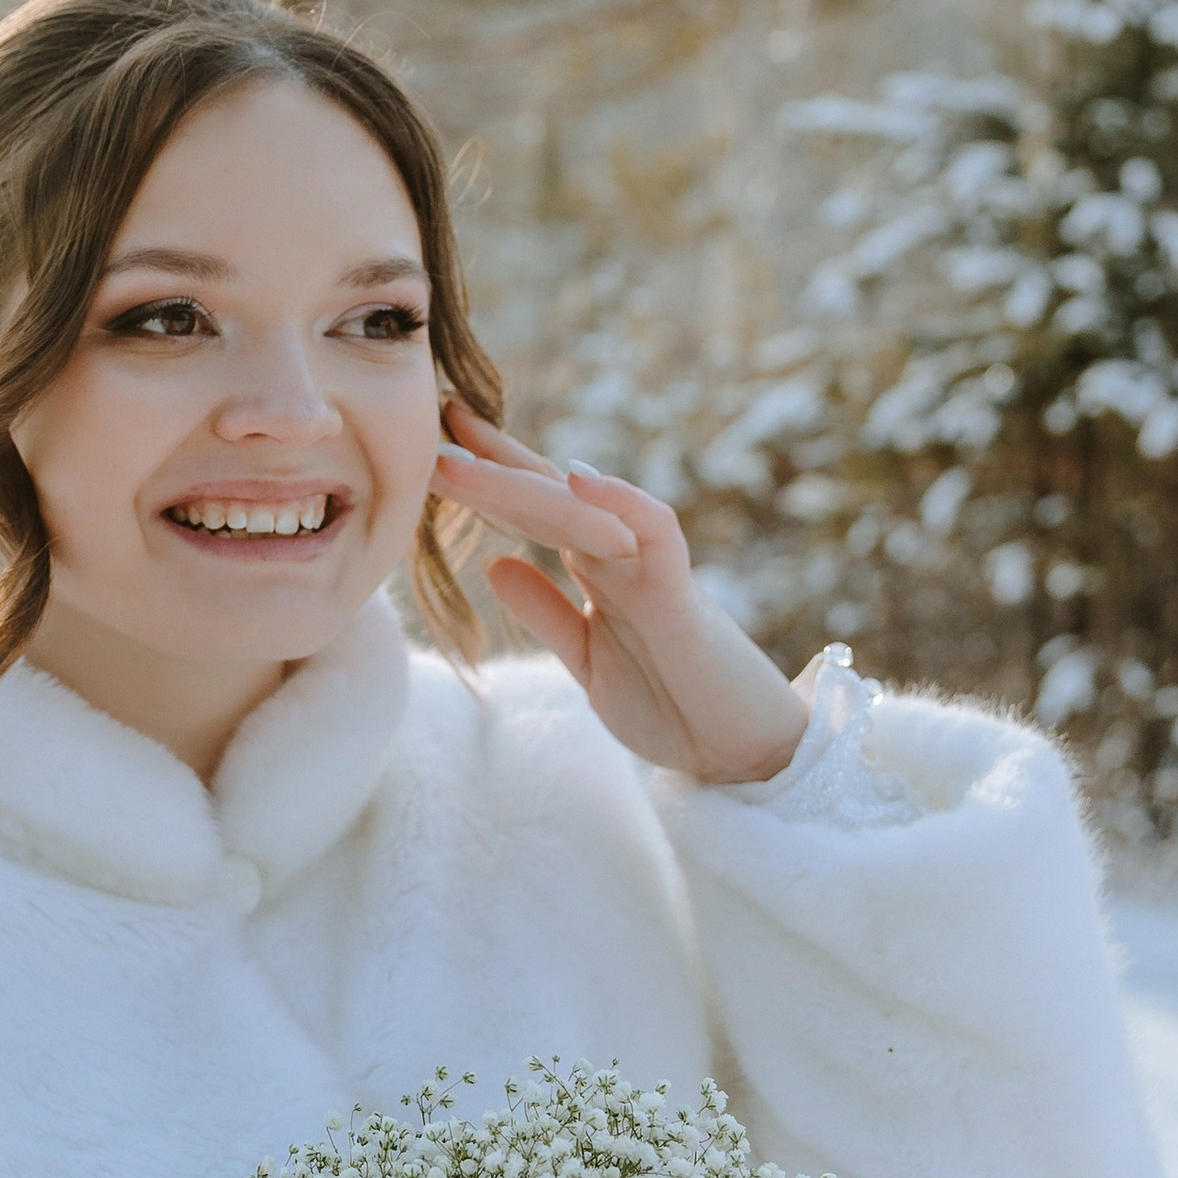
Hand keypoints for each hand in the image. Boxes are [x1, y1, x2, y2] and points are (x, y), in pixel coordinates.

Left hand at [429, 397, 810, 785]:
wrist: (740, 756)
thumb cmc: (672, 704)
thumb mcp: (587, 659)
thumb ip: (548, 613)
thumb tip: (495, 564)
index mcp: (597, 572)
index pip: (538, 511)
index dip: (491, 476)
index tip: (437, 442)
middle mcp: (621, 560)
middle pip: (551, 497)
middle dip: (494, 461)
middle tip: (437, 420)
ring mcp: (651, 573)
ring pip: (583, 510)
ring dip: (523, 481)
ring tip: (466, 450)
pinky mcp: (682, 599)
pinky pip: (658, 536)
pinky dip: (624, 504)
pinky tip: (582, 480)